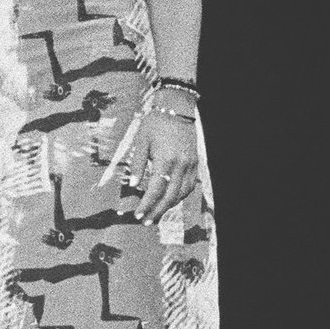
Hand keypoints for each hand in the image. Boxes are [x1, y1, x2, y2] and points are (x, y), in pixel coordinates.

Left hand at [119, 107, 200, 223]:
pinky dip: (179, 196)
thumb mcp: (141, 141)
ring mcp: (190, 164)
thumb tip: (134, 186)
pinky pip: (189, 185)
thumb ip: (137, 164)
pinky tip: (170, 200)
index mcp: (165, 160)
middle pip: (170, 196)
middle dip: (157, 211)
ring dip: (169, 206)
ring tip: (156, 214)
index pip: (155, 190)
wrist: (177, 108)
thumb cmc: (155, 123)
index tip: (138, 214)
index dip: (147, 204)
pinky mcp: (195, 162)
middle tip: (146, 221)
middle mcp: (181, 165)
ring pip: (182, 193)